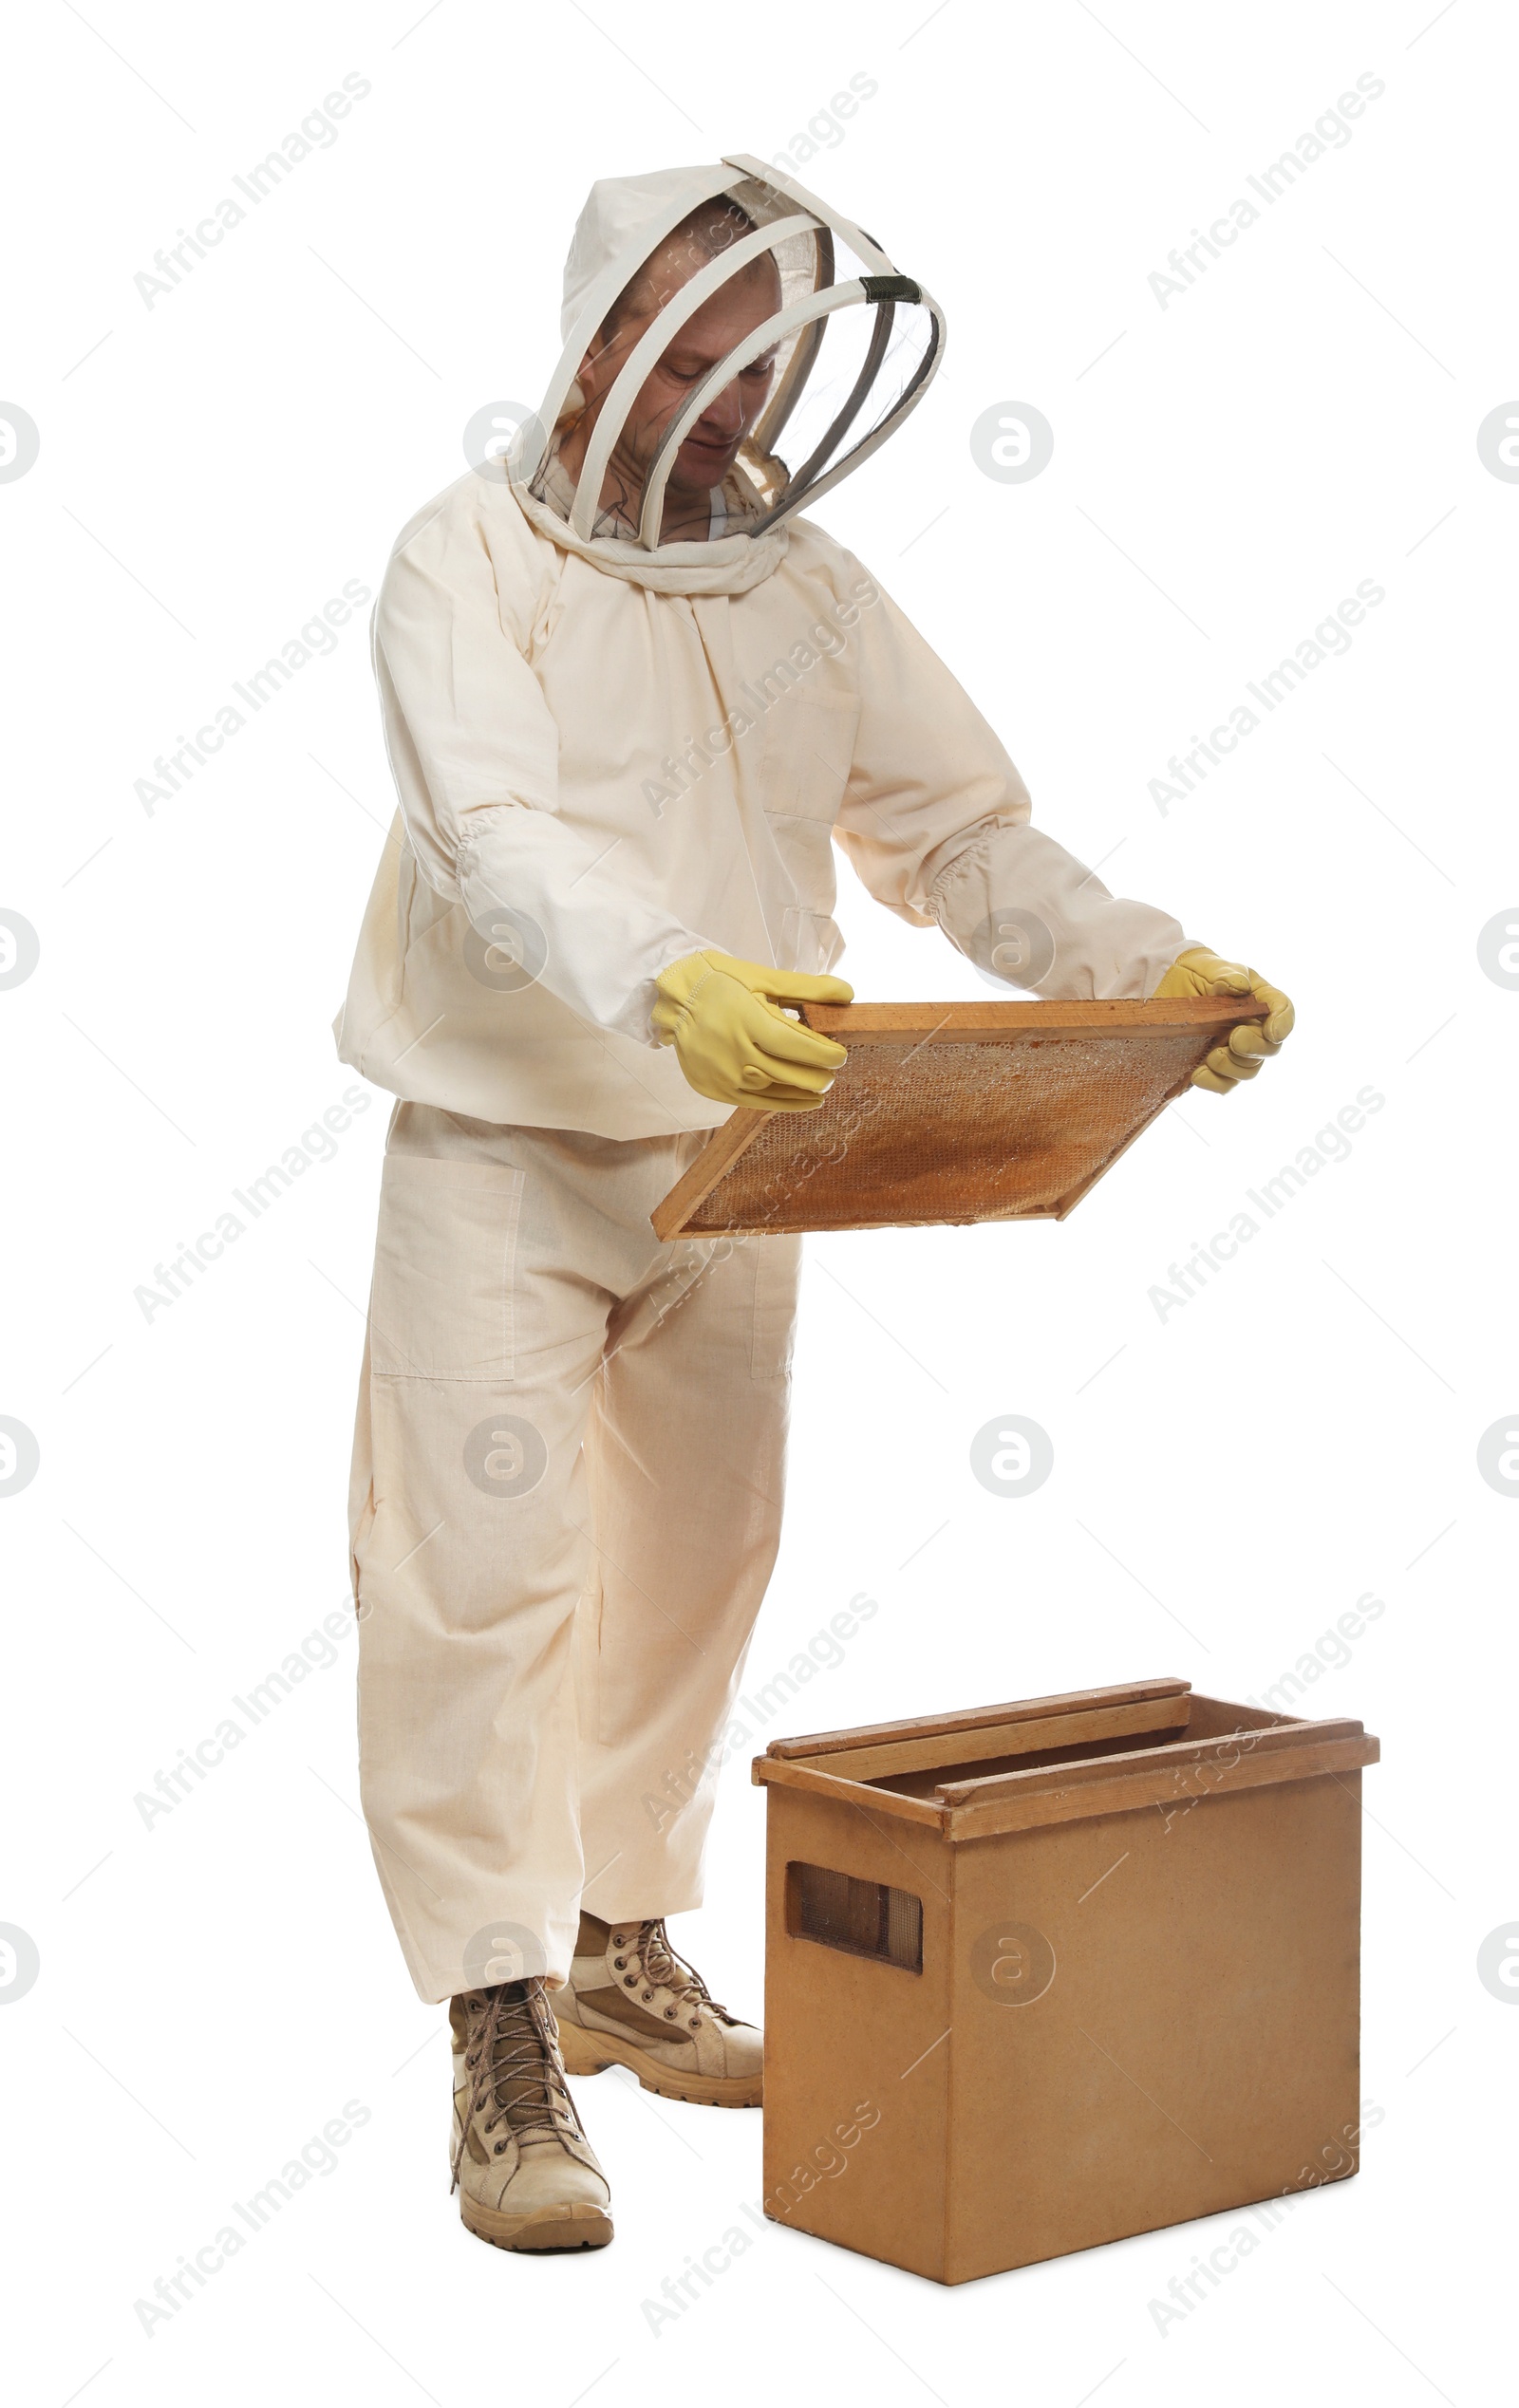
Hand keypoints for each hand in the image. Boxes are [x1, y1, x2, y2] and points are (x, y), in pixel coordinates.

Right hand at [652, 951, 852, 1110]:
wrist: (674, 1000)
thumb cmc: (721, 982)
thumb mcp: (763, 976)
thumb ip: (808, 987)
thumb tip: (848, 993)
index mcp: (748, 1019)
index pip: (798, 1046)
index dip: (826, 1054)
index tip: (840, 1055)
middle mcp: (735, 1052)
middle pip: (792, 1073)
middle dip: (821, 1074)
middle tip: (833, 1068)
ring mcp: (724, 1075)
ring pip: (777, 1090)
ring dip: (805, 1089)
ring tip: (821, 1084)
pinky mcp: (716, 1089)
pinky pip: (758, 1103)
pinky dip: (786, 1103)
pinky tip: (805, 1100)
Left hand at [1151, 946, 1293, 1093]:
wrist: (1166, 990)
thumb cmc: (1195, 973)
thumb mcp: (1206, 966)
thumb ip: (1224, 973)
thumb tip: (1239, 986)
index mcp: (1259, 998)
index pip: (1282, 1010)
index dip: (1283, 1023)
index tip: (1272, 1031)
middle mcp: (1253, 1027)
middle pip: (1269, 1048)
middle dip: (1254, 1047)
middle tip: (1234, 1038)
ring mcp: (1235, 1051)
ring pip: (1248, 1070)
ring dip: (1232, 1067)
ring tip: (1211, 1055)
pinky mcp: (1215, 1067)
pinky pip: (1224, 1084)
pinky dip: (1214, 1082)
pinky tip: (1198, 1073)